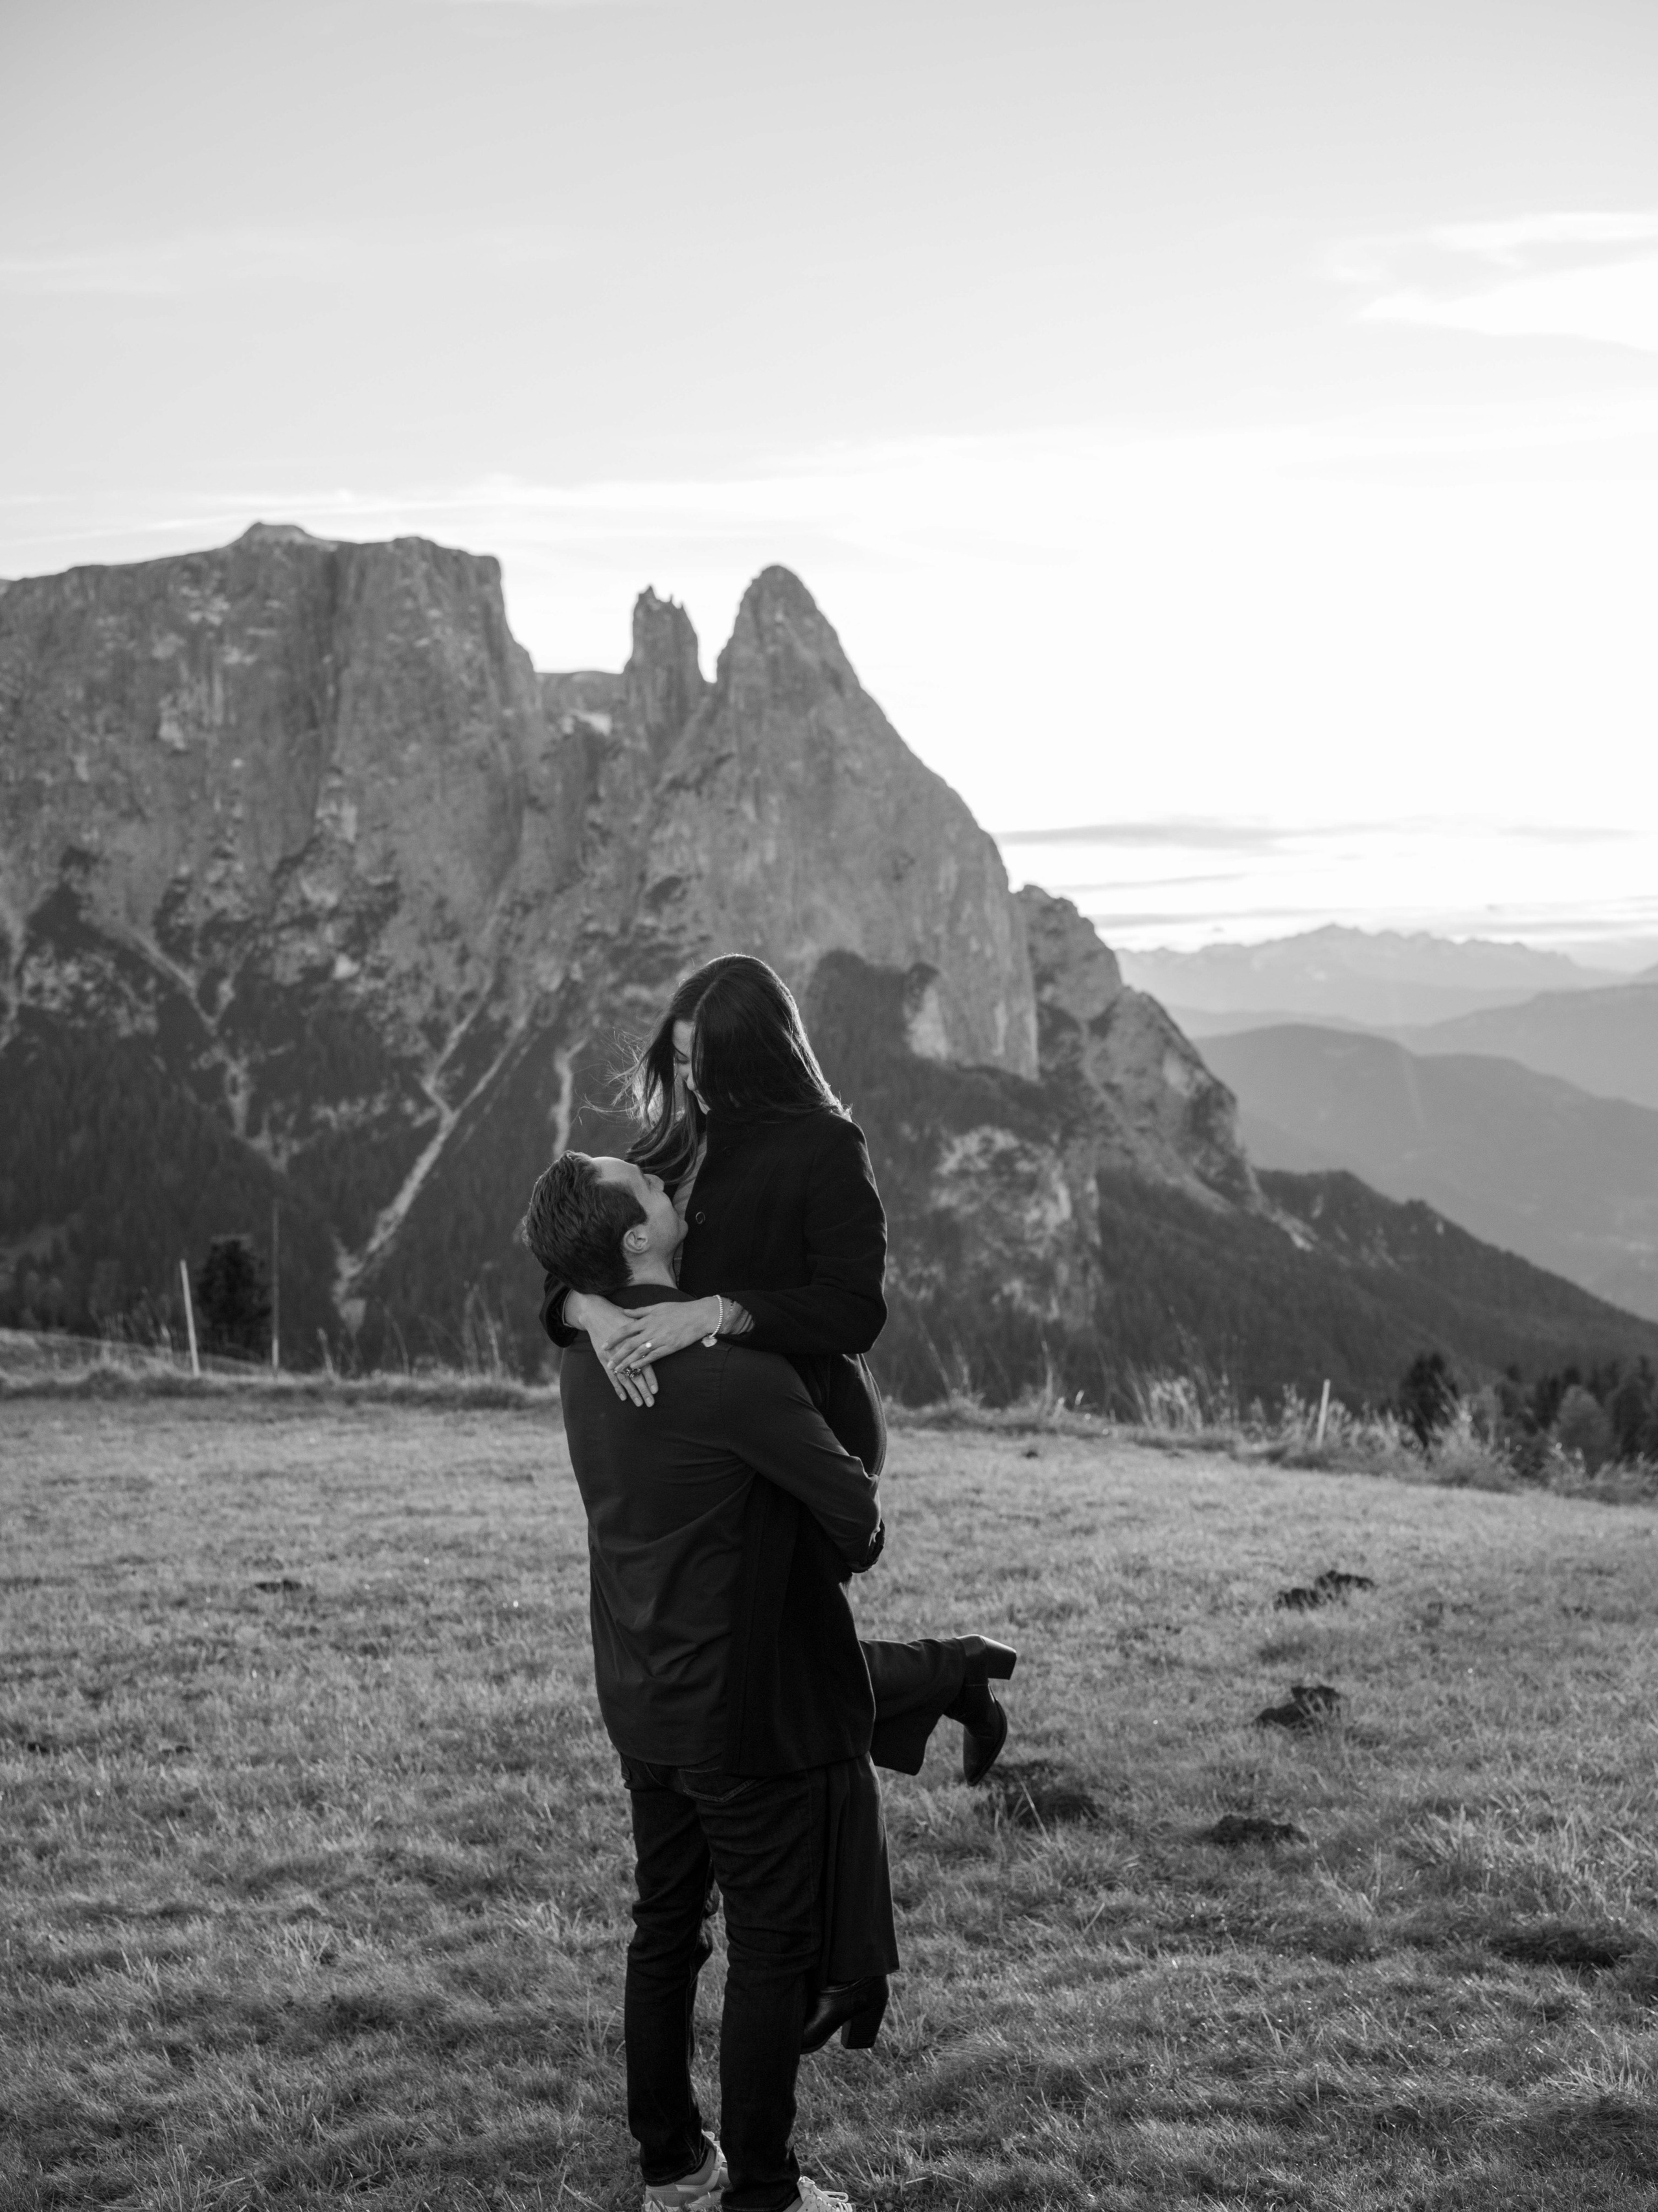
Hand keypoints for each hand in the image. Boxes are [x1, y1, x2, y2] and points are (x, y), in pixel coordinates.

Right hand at [569, 1294, 659, 1407]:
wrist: (597, 1313)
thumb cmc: (620, 1316)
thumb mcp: (636, 1321)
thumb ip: (648, 1333)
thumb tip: (664, 1338)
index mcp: (635, 1343)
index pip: (644, 1364)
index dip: (650, 1378)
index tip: (656, 1391)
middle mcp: (624, 1352)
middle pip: (635, 1375)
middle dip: (643, 1390)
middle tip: (650, 1403)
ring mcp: (612, 1357)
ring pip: (624, 1378)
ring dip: (632, 1392)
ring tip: (639, 1403)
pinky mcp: (604, 1359)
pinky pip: (611, 1376)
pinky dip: (617, 1387)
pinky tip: (624, 1397)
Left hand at [604, 1297, 721, 1375]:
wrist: (698, 1316)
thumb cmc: (678, 1310)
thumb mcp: (657, 1306)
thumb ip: (640, 1311)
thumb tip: (624, 1312)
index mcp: (647, 1319)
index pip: (625, 1330)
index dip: (613, 1339)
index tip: (604, 1346)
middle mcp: (651, 1330)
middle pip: (629, 1344)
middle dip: (617, 1355)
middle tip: (608, 1364)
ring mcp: (660, 1339)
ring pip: (639, 1353)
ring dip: (627, 1362)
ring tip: (618, 1370)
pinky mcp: (669, 1347)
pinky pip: (653, 1357)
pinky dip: (643, 1363)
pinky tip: (635, 1368)